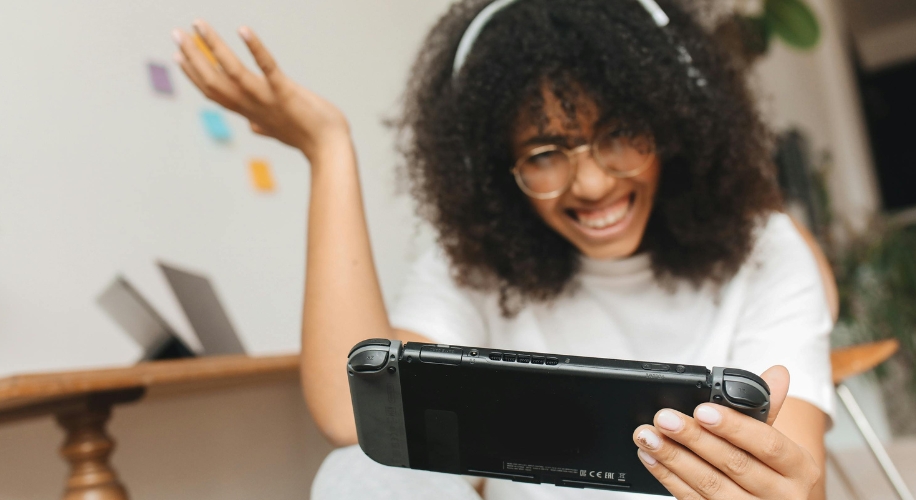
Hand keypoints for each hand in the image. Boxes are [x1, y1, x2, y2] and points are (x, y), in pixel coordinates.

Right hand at [171, 20, 349, 161]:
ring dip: (213, 46)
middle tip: (177, 33)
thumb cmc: (308, 138)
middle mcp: (252, 106)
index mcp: (249, 111)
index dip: (194, 74)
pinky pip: (267, 67)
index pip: (214, 92)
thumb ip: (262, 126)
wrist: (329, 149)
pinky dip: (255, 48)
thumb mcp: (279, 131)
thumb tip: (253, 127)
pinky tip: (243, 29)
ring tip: (199, 24)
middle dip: (193, 56)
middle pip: (212, 80)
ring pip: (231, 71)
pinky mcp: (286, 92)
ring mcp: (267, 99)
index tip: (179, 55)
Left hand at [633, 366, 821, 498]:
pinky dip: (669, 478)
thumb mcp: (779, 441)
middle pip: (734, 464)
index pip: (767, 444)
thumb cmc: (774, 470)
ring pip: (709, 485)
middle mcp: (781, 495)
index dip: (733, 426)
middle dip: (694, 438)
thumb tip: (777, 372)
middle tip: (664, 418)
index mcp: (799, 468)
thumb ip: (769, 408)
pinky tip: (652, 459)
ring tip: (649, 436)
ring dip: (673, 458)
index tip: (702, 410)